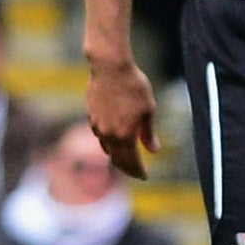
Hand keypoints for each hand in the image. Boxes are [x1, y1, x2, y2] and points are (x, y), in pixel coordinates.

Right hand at [86, 56, 158, 178]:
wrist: (110, 68)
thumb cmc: (134, 87)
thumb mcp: (148, 110)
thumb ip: (148, 133)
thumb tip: (153, 151)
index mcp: (124, 135)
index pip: (131, 161)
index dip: (138, 171)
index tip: (145, 176)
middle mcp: (108, 134)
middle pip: (116, 159)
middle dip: (127, 168)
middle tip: (136, 173)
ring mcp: (97, 126)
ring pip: (106, 149)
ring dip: (117, 156)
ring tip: (126, 159)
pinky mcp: (91, 116)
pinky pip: (101, 137)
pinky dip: (109, 143)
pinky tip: (115, 141)